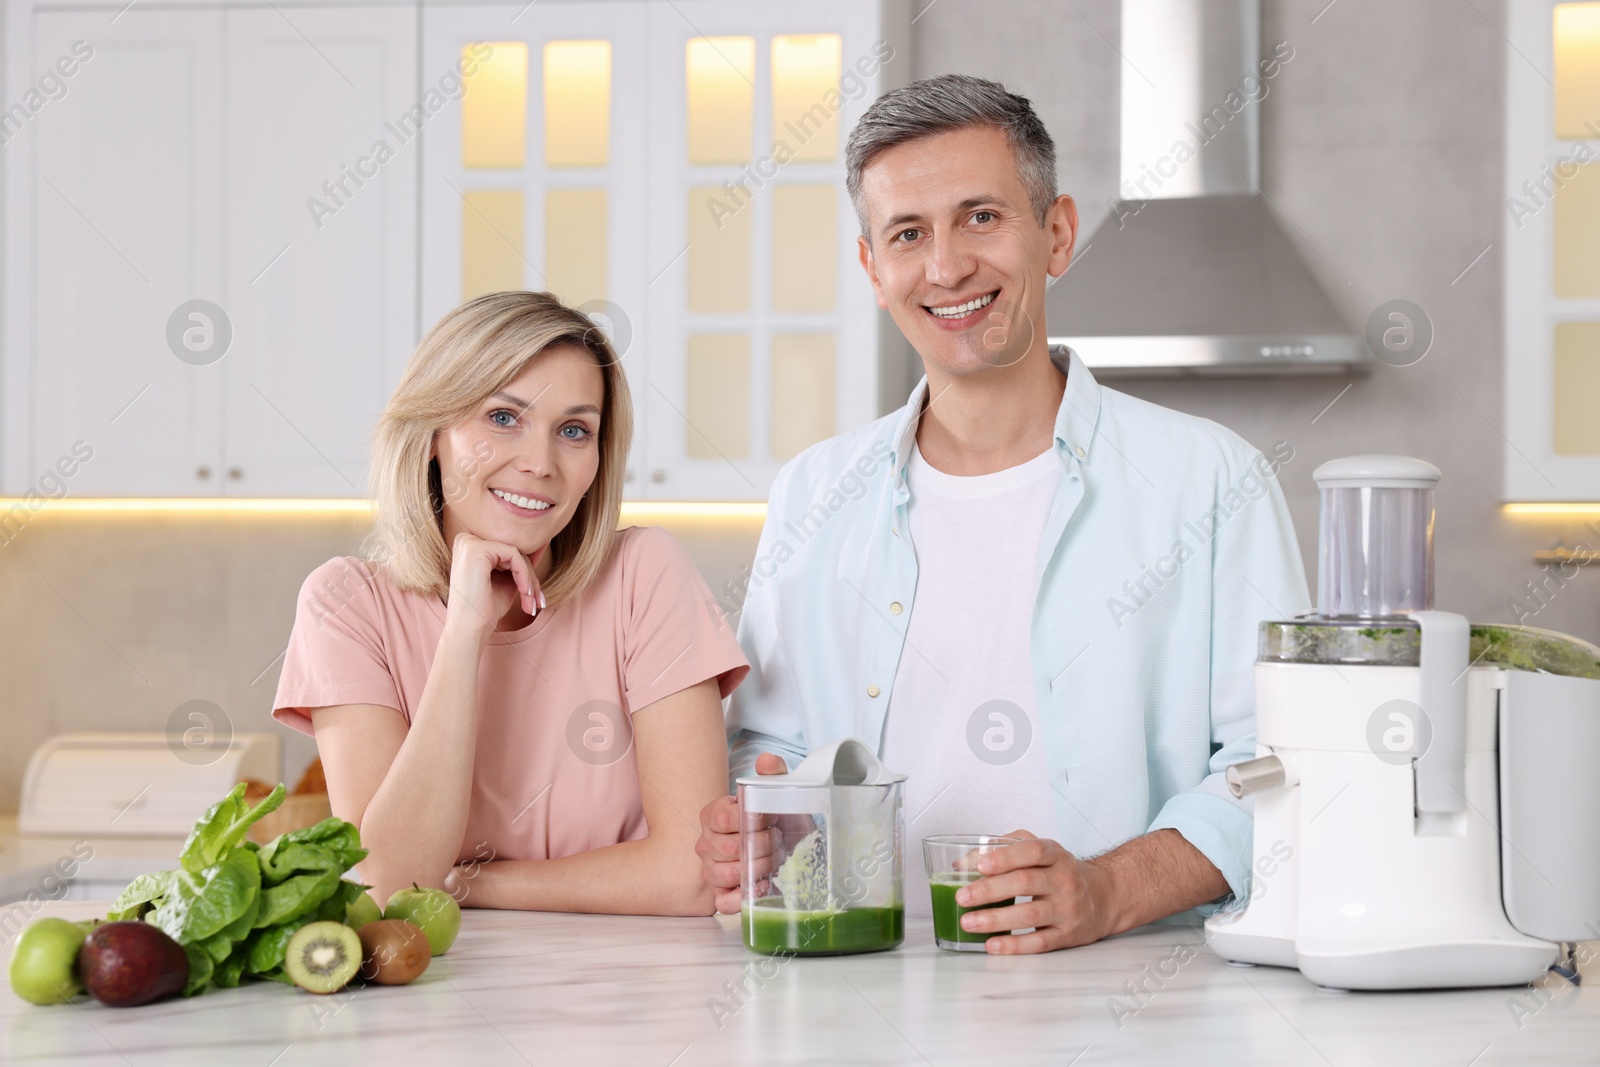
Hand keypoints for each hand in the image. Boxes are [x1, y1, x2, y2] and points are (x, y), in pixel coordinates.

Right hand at [443, 532, 543, 639]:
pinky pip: (514, 555)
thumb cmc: (485, 609)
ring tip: (532, 603)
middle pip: (513, 551)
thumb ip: (520, 563)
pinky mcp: (477, 549)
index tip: (537, 596)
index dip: (526, 573)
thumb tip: (542, 545)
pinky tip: (525, 594)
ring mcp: (469, 543)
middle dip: (531, 578)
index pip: (508, 552)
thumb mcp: (508, 581)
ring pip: (516, 553)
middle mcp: (466, 539)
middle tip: (538, 602)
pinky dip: (525, 576)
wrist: (469, 630)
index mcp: (469, 546)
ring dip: (530, 580)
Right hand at [696, 753, 785, 914]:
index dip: (750, 820)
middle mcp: (707, 844)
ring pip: (726, 874)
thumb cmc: (779, 821)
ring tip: (773, 860)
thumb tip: (765, 761)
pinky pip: (723, 902)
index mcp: (714, 815)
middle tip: (777, 840)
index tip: (768, 818)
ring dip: (759, 868)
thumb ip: (773, 774)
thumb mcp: (780, 794)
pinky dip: (744, 897)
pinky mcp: (722, 896)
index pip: (722, 819)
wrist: (791, 847)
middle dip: (762, 845)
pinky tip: (762, 885)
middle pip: (729, 849)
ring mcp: (711, 871)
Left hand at [954, 829, 1117, 953]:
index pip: (1032, 851)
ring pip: (1029, 915)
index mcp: (1055, 855)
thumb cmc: (1060, 872)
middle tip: (962, 896)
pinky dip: (1013, 945)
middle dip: (989, 890)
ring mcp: (1067, 910)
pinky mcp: (1067, 935)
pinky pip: (1039, 942)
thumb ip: (1002, 849)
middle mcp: (1064, 881)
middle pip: (1025, 883)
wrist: (1104, 897)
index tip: (980, 865)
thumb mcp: (1039, 851)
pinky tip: (991, 944)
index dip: (1005, 857)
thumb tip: (961, 864)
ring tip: (968, 922)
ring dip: (995, 919)